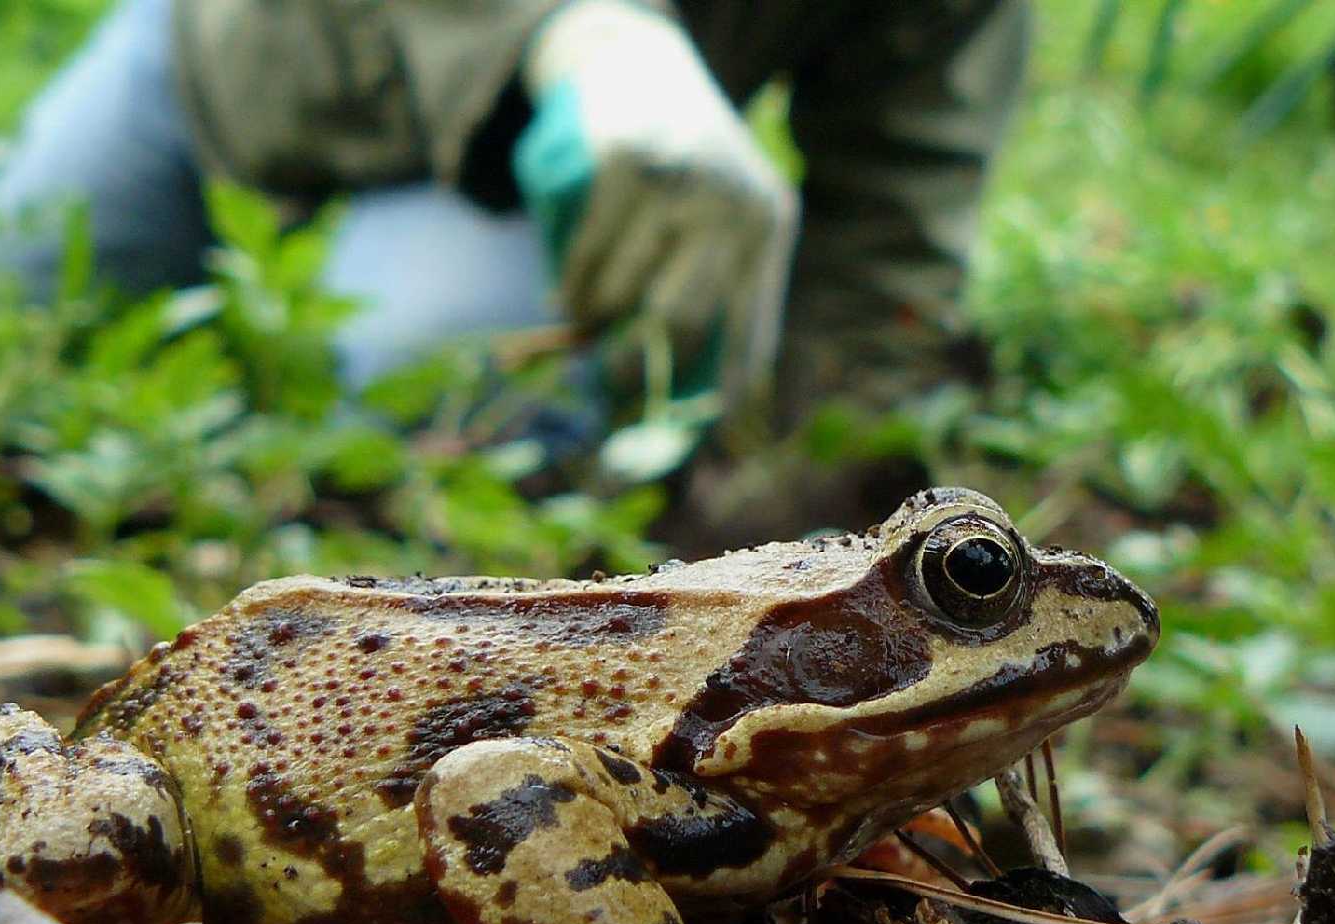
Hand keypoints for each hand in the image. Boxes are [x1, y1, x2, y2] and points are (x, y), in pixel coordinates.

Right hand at [515, 0, 797, 405]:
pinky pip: (586, 257)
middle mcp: (734, 204)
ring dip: (593, 322)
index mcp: (769, 227)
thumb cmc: (688, 166)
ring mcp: (679, 182)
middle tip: (607, 384)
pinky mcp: (623, 163)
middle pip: (679, 325)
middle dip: (633, 369)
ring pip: (623, 294)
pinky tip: (565, 295)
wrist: (641, 66)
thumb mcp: (731, 213)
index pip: (752, 333)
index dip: (721, 399)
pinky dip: (569, 288)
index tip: (689, 447)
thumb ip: (725, 285)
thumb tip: (705, 409)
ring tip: (583, 317)